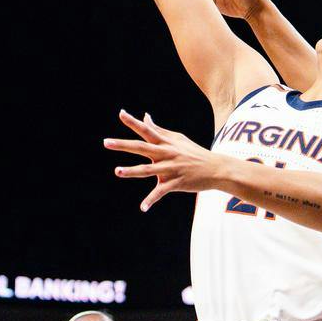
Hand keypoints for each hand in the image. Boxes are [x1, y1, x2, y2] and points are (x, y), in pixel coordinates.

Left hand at [105, 111, 225, 210]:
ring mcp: (170, 169)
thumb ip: (159, 130)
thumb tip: (145, 117)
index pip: (147, 130)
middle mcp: (166, 154)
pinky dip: (151, 200)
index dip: (133, 122)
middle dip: (123, 145)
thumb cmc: (194, 153)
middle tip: (106, 142)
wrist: (215, 168)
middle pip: (141, 148)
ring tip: (117, 171)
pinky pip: (161, 192)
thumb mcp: (177, 139)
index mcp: (165, 143)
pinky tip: (143, 208)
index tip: (121, 113)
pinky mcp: (176, 183)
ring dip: (132, 171)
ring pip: (147, 170)